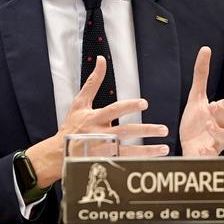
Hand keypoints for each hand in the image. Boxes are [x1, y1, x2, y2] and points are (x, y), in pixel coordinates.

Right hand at [25, 56, 169, 185]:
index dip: (129, 106)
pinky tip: (153, 161)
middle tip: (163, 129)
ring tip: (164, 148)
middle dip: (145, 130)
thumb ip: (93, 82)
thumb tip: (101, 60)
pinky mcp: (104, 162)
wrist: (59, 153)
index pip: (114, 110)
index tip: (144, 104)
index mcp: (95, 118)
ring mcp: (102, 150)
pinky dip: (138, 162)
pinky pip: (123, 163)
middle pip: (125, 132)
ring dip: (147, 151)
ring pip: (128, 151)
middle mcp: (99, 134)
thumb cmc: (71, 126)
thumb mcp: (79, 103)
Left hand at [180, 46, 223, 156]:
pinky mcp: (209, 154)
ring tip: (206, 124)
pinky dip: (207, 152)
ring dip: (216, 130)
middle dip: (223, 112)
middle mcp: (222, 127)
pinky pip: (211, 154)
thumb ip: (201, 74)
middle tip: (213, 106)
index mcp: (220, 113)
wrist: (188, 147)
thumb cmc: (195, 124)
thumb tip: (205, 50)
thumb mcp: (195, 97)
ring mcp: (217, 141)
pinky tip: (202, 150)